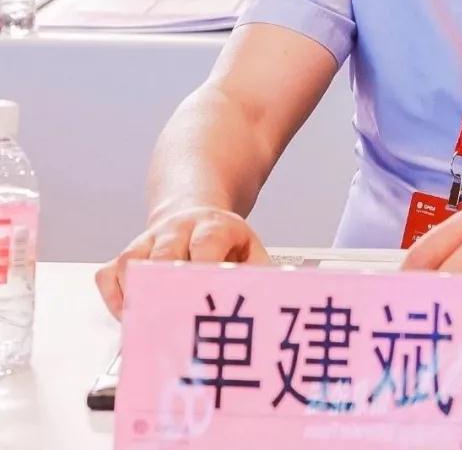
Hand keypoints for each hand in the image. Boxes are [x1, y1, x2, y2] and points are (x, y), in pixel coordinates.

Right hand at [95, 206, 269, 318]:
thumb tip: (268, 307)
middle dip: (169, 290)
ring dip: (139, 298)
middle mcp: (177, 229)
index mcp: (213, 226)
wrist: (198, 215)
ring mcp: (148, 240)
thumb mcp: (251, 251)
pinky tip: (132, 318)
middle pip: (165, 255)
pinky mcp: (127, 254)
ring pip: (132, 264)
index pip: (206, 243)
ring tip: (152, 329)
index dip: (204, 270)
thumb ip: (259, 276)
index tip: (206, 298)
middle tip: (177, 326)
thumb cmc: (225, 243)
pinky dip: (115, 299)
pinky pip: (110, 275)